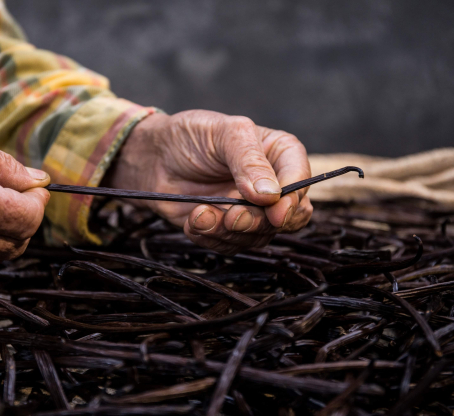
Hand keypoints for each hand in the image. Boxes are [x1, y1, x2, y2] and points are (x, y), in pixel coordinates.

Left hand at [105, 110, 312, 254]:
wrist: (152, 157)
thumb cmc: (190, 135)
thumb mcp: (223, 133)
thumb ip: (249, 160)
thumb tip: (271, 194)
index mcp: (278, 154)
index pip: (301, 180)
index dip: (292, 199)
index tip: (274, 209)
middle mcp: (270, 186)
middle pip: (285, 217)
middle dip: (258, 222)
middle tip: (232, 217)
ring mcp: (249, 210)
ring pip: (257, 236)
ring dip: (229, 231)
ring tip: (201, 214)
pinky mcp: (226, 229)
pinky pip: (229, 245)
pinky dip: (210, 237)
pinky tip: (193, 220)